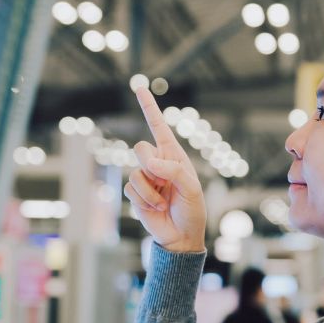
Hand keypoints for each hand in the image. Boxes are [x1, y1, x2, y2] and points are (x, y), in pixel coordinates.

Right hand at [124, 86, 205, 253]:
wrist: (181, 235)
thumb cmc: (192, 210)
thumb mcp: (191, 188)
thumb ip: (172, 170)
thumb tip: (148, 162)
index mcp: (174, 155)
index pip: (159, 127)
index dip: (148, 107)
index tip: (138, 87)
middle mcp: (157, 163)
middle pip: (141, 148)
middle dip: (151, 165)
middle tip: (164, 182)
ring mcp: (145, 177)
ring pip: (135, 172)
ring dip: (151, 191)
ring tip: (163, 201)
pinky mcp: (135, 193)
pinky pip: (131, 188)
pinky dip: (144, 200)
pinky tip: (155, 208)